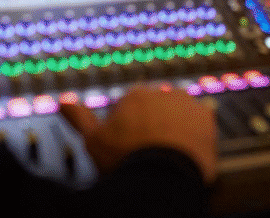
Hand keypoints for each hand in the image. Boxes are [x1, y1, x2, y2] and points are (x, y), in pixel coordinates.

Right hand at [61, 87, 217, 182]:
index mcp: (135, 95)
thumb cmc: (126, 158)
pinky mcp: (207, 118)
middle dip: (153, 125)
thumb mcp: (94, 140)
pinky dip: (195, 135)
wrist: (163, 175)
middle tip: (149, 152)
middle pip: (156, 109)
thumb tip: (62, 101)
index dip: (129, 129)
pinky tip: (186, 152)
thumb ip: (79, 118)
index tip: (129, 147)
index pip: (132, 108)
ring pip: (179, 114)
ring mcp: (187, 104)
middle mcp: (163, 93)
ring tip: (168, 155)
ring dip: (175, 128)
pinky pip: (201, 124)